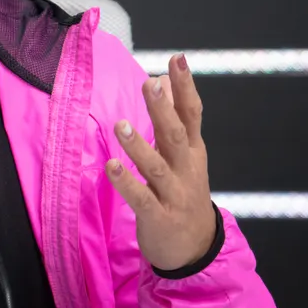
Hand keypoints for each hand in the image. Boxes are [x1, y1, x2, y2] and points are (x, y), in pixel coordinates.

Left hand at [105, 53, 216, 270]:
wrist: (196, 247)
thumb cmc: (184, 192)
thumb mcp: (186, 155)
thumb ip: (175, 120)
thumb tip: (163, 79)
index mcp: (193, 152)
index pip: (192, 114)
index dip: (185, 87)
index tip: (176, 60)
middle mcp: (186, 169)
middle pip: (176, 136)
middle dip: (163, 110)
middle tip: (150, 84)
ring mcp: (174, 194)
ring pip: (157, 167)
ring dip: (139, 146)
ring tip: (121, 125)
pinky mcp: (158, 217)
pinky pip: (141, 198)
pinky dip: (126, 182)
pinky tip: (111, 167)